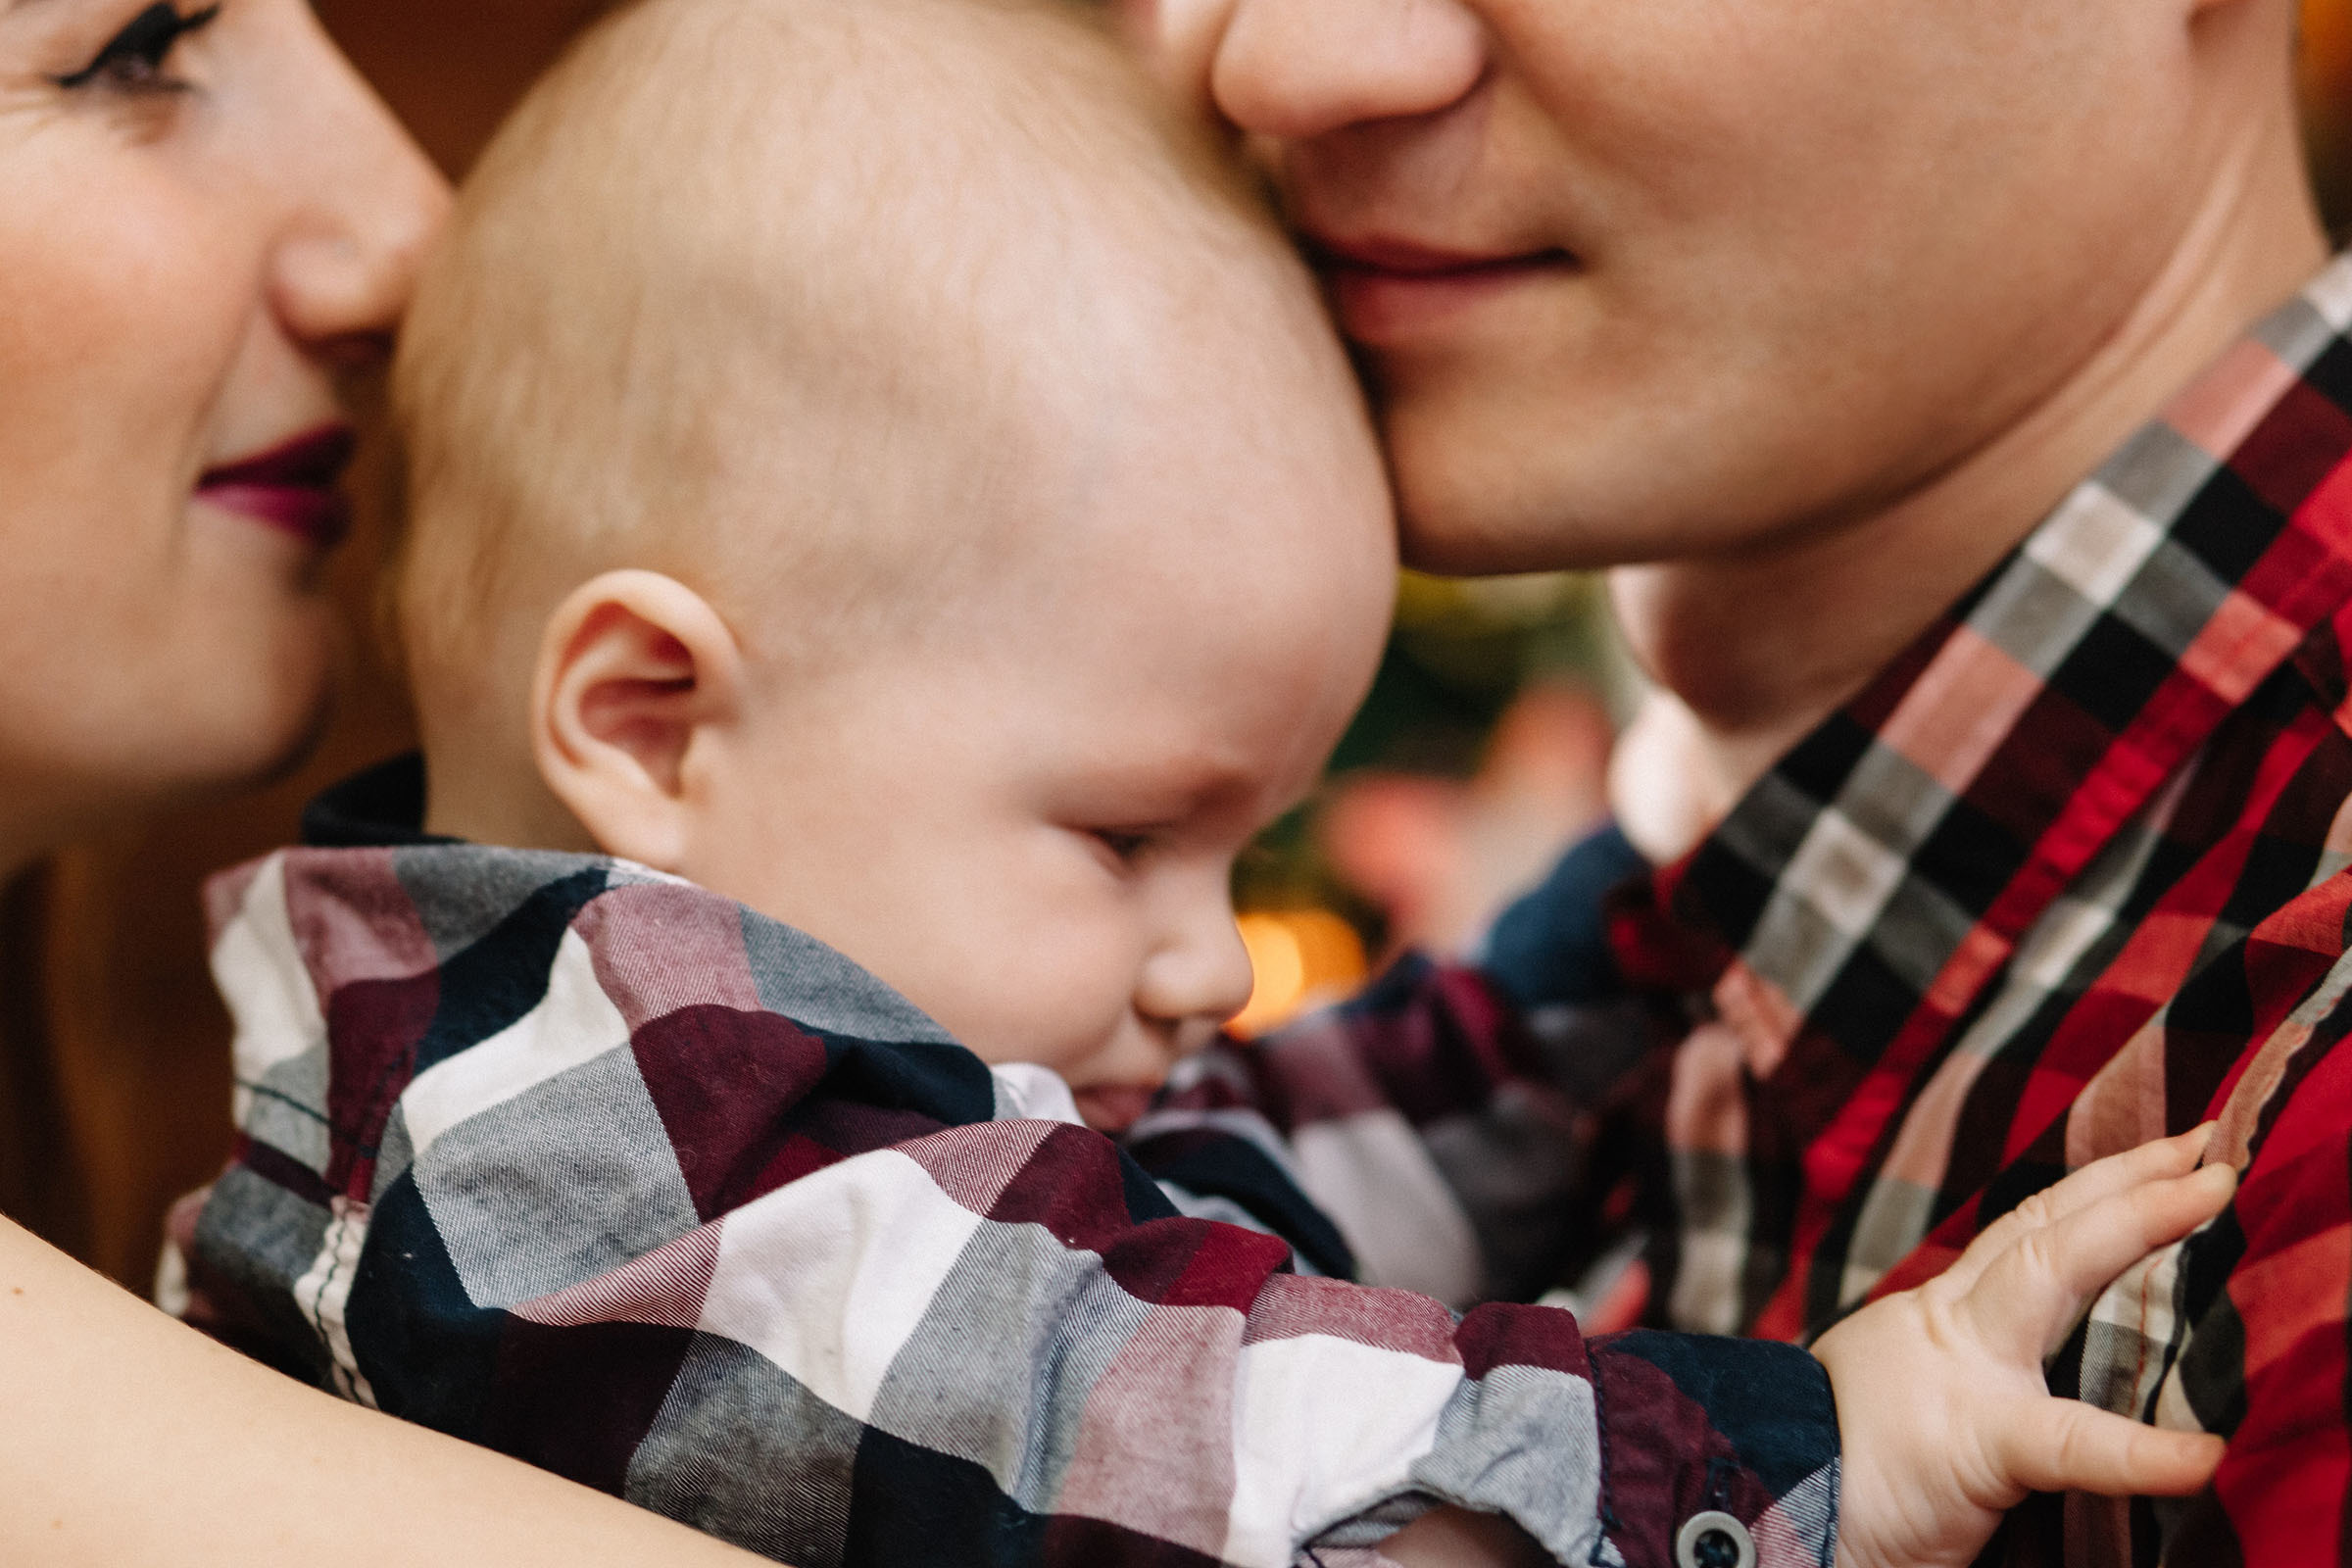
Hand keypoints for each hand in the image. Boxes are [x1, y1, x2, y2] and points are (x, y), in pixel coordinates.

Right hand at [1815, 1125, 2233, 1567]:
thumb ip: (1969, 1376)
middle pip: (2042, 1227)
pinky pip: (2070, 1442)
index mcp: (1937, 1322)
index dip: (2095, 1192)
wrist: (1756, 1506)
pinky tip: (2200, 1457)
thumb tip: (2027, 1378)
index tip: (2167, 1157)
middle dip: (2125, 1178)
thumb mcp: (1908, 1404)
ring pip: (2049, 1266)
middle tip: (2205, 1142)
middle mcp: (1949, 1326)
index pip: (2024, 1237)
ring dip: (2133, 1218)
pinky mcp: (1977, 1444)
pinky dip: (2141, 1453)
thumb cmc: (1835, 1478)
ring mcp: (1964, 1372)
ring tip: (2211, 1193)